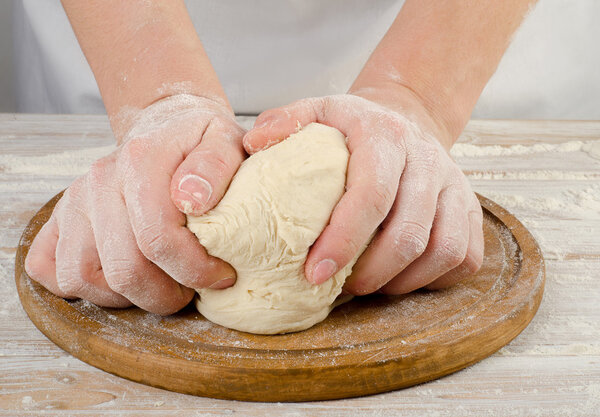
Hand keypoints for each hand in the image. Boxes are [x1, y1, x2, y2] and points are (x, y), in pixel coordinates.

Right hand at [25, 95, 245, 313]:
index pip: (158, 239)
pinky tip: (120, 279)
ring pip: (81, 277)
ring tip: (159, 285)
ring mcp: (75, 201)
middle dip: (165, 296)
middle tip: (190, 290)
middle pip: (122, 269)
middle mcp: (100, 180)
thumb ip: (216, 166)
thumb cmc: (200, 142)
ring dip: (126, 297)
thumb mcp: (226, 140)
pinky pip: (49, 270)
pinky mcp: (59, 219)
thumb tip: (191, 199)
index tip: (221, 275)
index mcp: (141, 160)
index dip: (194, 270)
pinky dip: (82, 288)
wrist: (167, 125)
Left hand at [243, 91, 483, 294]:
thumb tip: (253, 145)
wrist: (405, 118)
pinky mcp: (471, 210)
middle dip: (371, 273)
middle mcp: (429, 161)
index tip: (314, 273)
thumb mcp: (318, 110)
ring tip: (367, 284)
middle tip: (338, 288)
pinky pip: (465, 258)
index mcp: (387, 137)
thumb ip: (284, 122)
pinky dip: (433, 279)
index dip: (344, 239)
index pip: (372, 195)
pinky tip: (400, 277)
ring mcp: (456, 187)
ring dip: (401, 281)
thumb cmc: (353, 126)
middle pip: (410, 233)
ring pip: (444, 251)